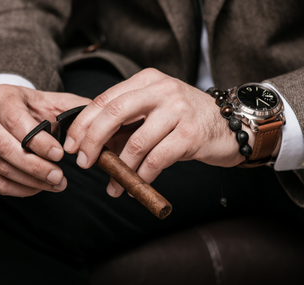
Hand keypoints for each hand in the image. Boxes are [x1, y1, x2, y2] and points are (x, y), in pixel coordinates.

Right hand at [0, 84, 90, 196]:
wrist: (9, 113)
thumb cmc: (37, 109)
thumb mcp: (56, 102)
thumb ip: (77, 110)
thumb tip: (100, 122)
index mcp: (1, 97)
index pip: (15, 120)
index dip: (38, 141)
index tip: (60, 154)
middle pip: (4, 147)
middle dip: (35, 166)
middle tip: (60, 177)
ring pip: (0, 167)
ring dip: (31, 181)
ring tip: (56, 183)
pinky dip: (18, 189)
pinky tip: (38, 187)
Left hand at [64, 68, 254, 196]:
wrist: (232, 125)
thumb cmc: (187, 120)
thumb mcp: (156, 111)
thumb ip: (127, 122)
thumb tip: (92, 147)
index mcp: (147, 80)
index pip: (105, 99)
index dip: (83, 123)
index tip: (71, 144)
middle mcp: (161, 89)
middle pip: (113, 114)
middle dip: (92, 141)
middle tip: (83, 162)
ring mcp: (178, 110)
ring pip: (135, 142)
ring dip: (120, 168)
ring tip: (114, 184)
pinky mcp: (190, 134)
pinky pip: (156, 159)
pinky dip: (142, 175)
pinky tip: (137, 183)